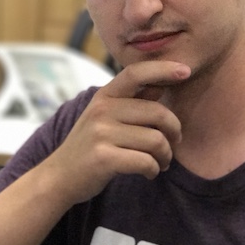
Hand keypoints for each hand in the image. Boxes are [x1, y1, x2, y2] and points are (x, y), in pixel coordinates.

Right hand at [42, 60, 190, 204]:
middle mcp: (102, 109)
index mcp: (105, 95)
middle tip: (173, 144)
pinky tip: (149, 172)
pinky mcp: (103, 157)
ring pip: (156, 140)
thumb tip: (162, 83)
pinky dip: (154, 170)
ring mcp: (101, 133)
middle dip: (174, 132)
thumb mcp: (106, 116)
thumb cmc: (90, 144)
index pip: (136, 73)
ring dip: (165, 156)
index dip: (162, 69)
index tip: (185, 71)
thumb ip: (133, 100)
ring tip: (161, 162)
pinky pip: (146, 162)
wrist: (59, 176)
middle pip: (158, 113)